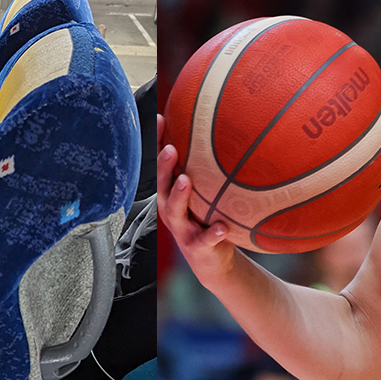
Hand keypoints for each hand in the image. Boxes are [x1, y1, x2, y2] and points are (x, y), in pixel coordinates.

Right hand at [157, 114, 237, 283]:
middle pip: (162, 186)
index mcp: (171, 195)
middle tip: (170, 149)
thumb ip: (204, 169)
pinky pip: (204, 240)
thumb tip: (215, 131)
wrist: (211, 260)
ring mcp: (183, 229)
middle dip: (164, 167)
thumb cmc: (204, 219)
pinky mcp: (198, 247)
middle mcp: (172, 210)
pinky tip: (221, 227)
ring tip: (185, 180)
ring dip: (179, 196)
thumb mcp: (202, 193)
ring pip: (176, 212)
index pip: (162, 165)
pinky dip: (212, 233)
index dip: (159, 143)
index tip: (162, 119)